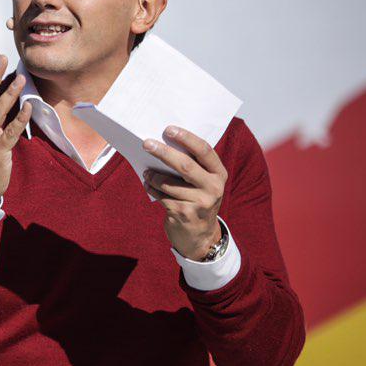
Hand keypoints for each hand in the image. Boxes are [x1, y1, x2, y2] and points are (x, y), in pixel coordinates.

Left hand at [141, 125, 226, 258]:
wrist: (200, 235)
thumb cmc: (196, 199)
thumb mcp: (202, 183)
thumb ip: (192, 165)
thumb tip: (163, 143)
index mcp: (219, 174)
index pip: (204, 151)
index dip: (187, 138)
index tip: (169, 129)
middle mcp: (213, 188)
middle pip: (185, 165)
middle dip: (163, 152)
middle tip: (146, 143)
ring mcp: (200, 203)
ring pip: (168, 183)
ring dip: (153, 175)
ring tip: (146, 172)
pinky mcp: (184, 214)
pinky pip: (162, 196)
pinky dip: (152, 189)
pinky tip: (148, 185)